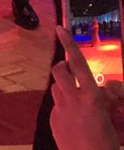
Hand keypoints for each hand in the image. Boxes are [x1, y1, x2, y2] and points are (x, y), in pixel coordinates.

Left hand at [50, 26, 123, 149]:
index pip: (78, 64)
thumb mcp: (114, 120)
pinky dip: (64, 107)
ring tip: (77, 98)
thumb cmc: (107, 144)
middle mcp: (72, 99)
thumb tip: (104, 92)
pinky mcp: (53, 120)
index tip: (60, 29)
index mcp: (91, 97)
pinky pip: (56, 106)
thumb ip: (107, 102)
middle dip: (63, 67)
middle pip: (59, 71)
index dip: (70, 45)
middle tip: (71, 71)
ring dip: (64, 88)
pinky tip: (75, 119)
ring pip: (56, 87)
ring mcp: (60, 110)